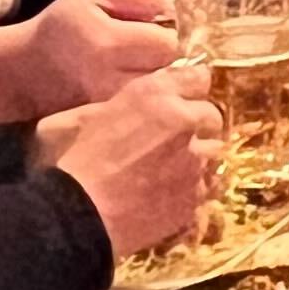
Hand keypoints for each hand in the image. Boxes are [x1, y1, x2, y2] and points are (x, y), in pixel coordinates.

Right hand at [0, 0, 176, 125]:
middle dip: (179, 59)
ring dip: (171, 80)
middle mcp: (113, 80)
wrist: (28, 70)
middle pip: (173, 73)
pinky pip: (151, 109)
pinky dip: (157, 97)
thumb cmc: (63, 23)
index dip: (178, 34)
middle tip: (169, 47)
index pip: (169, 44)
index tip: (174, 27)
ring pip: (166, 95)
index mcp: (109, 43)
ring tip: (156, 65)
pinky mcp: (114, 121)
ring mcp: (114, 105)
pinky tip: (146, 83)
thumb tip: (180, 6)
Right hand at [37, 59, 222, 263]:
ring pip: (214, 153)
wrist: (80, 213)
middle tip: (177, 137)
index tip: (185, 97)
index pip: (198, 77)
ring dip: (199, 157)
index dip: (191, 88)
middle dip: (198, 123)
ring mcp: (194, 162)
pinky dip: (193, 189)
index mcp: (156, 95)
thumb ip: (123, 103)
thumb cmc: (74, 160)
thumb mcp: (88, 115)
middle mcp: (184, 122)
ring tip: (176, 168)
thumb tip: (138, 102)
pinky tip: (171, 194)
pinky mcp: (195, 197)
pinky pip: (206, 187)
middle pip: (212, 115)